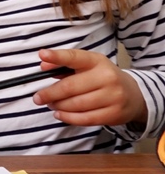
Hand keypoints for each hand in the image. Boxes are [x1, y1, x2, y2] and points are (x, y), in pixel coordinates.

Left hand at [33, 48, 147, 126]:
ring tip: (51, 104)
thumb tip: (44, 66)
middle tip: (38, 97)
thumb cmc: (102, 78)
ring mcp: (113, 96)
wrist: (134, 95)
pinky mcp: (114, 114)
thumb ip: (64, 65)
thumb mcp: (87, 66)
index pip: (75, 57)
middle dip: (50, 93)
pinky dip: (68, 118)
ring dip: (58, 106)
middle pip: (70, 86)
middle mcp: (107, 77)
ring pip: (76, 104)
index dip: (58, 56)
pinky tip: (59, 114)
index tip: (42, 55)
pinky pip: (85, 119)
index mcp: (97, 61)